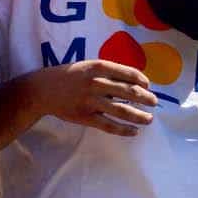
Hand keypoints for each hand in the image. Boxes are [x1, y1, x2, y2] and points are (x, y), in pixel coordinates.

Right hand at [32, 60, 157, 135]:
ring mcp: (91, 101)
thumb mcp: (88, 66)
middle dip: (145, 99)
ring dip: (139, 116)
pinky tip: (134, 131)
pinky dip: (123, 129)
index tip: (148, 86)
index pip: (128, 73)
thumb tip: (133, 81)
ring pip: (122, 111)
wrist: (43, 89)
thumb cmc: (69, 76)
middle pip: (129, 92)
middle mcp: (96, 83)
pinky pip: (109, 125)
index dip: (142, 80)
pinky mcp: (85, 117)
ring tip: (149, 119)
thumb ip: (108, 72)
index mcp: (98, 67)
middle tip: (154, 103)